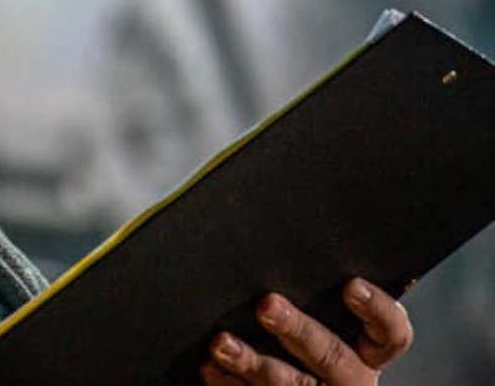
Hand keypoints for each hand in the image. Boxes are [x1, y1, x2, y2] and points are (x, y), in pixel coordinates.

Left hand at [200, 278, 412, 384]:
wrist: (285, 377)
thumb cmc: (301, 332)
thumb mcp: (321, 312)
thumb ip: (318, 290)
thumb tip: (298, 229)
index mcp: (367, 350)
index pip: (391, 333)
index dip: (376, 310)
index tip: (350, 284)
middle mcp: (349, 378)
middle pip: (331, 355)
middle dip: (297, 329)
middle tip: (266, 305)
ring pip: (289, 383)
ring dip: (251, 362)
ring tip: (221, 343)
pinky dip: (228, 382)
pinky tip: (210, 366)